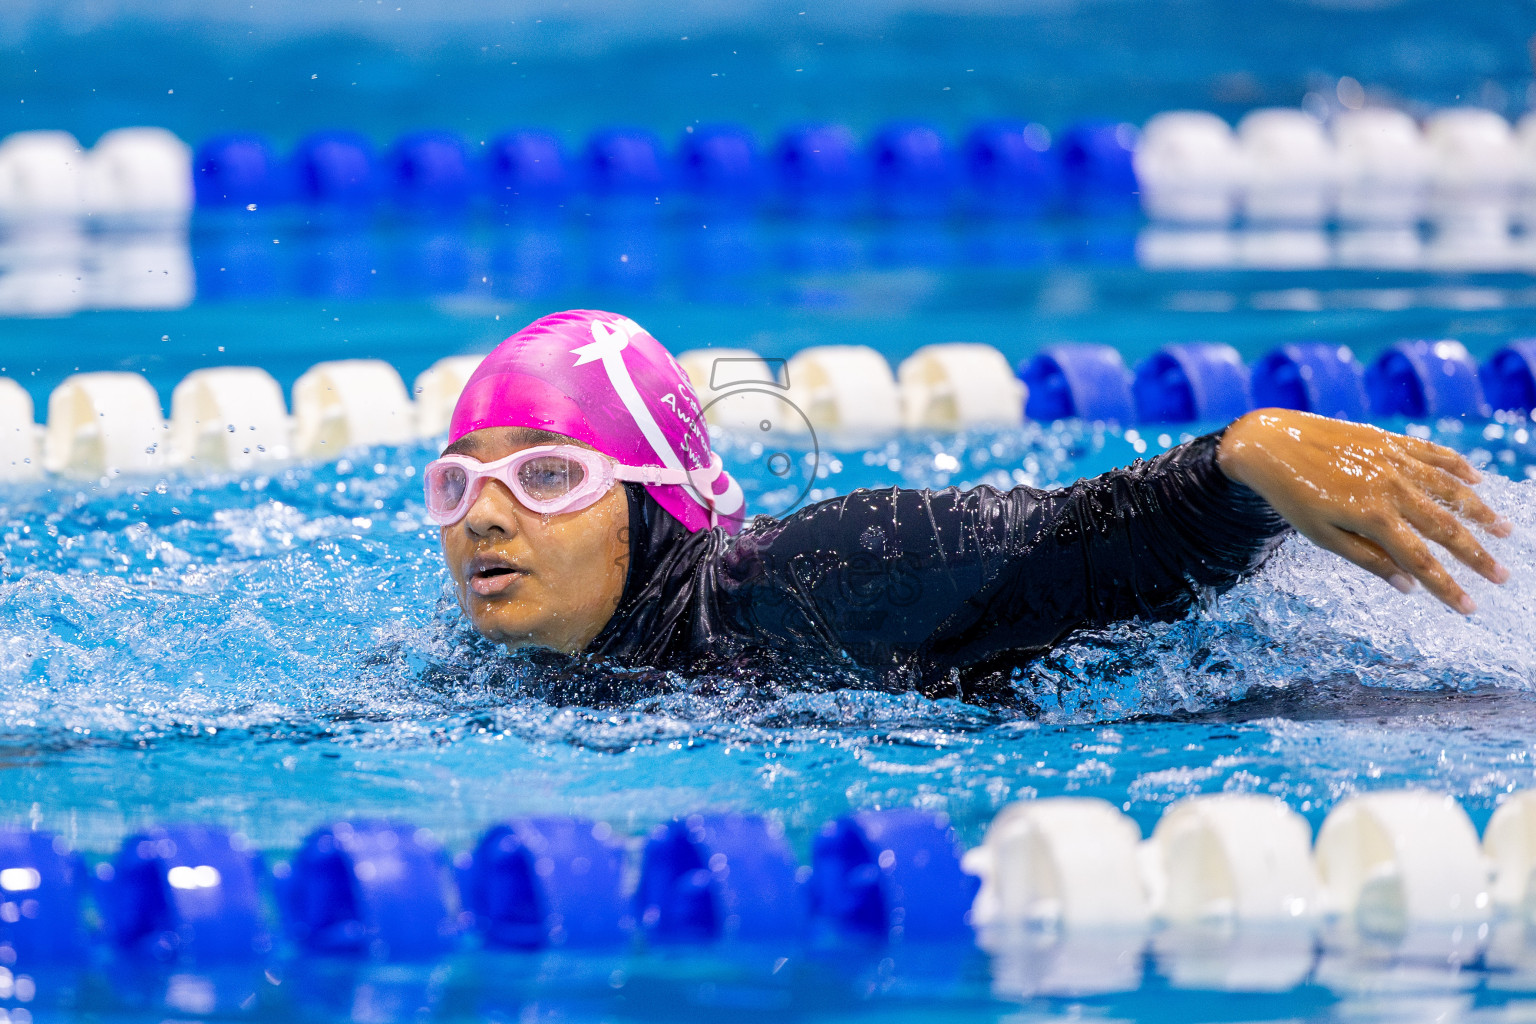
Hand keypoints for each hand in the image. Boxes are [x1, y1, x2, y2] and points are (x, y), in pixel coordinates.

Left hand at [1216, 408, 1511, 612]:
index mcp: (1373, 518)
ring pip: (1450, 488)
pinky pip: (1433, 453)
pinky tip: (1477, 478)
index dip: (1447, 587)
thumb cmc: (1292, 496)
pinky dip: (1458, 466)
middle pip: (1446, 528)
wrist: (1271, 443)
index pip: (1421, 561)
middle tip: (1503, 577)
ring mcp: (1394, 461)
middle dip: (1477, 555)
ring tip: (1504, 529)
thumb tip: (1407, 586)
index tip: (1470, 607)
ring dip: (1480, 510)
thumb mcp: (1322, 535)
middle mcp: (1392, 488)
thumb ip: (1368, 559)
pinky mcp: (1390, 441)